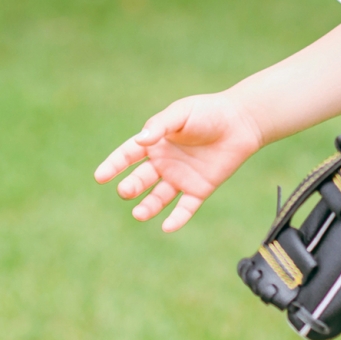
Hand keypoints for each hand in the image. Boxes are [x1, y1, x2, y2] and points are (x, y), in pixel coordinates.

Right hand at [94, 92, 265, 231]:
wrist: (241, 122)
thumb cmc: (208, 112)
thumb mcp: (181, 113)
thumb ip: (160, 126)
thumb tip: (140, 140)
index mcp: (155, 142)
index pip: (128, 155)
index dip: (113, 165)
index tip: (99, 177)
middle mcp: (164, 162)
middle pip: (141, 179)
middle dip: (131, 186)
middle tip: (125, 191)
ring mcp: (180, 178)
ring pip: (158, 197)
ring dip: (148, 207)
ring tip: (138, 214)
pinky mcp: (199, 189)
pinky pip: (185, 208)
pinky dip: (177, 219)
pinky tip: (167, 227)